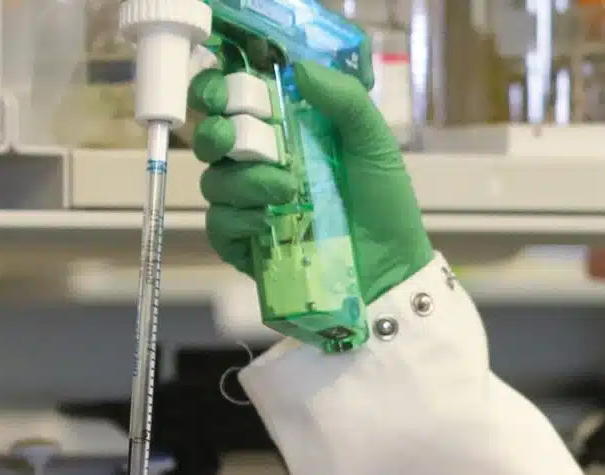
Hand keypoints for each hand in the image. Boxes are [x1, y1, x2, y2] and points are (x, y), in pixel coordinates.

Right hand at [189, 60, 435, 305]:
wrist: (391, 275)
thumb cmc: (385, 206)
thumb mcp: (374, 144)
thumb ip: (344, 101)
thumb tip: (299, 69)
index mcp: (288, 133)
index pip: (237, 103)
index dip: (218, 91)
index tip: (223, 91)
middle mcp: (262, 166)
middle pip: (213, 140)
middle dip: (216, 134)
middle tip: (234, 138)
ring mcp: (251, 208)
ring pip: (214, 183)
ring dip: (243, 181)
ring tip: (286, 190)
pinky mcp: (247, 249)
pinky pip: (219, 228)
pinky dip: (237, 220)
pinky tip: (268, 221)